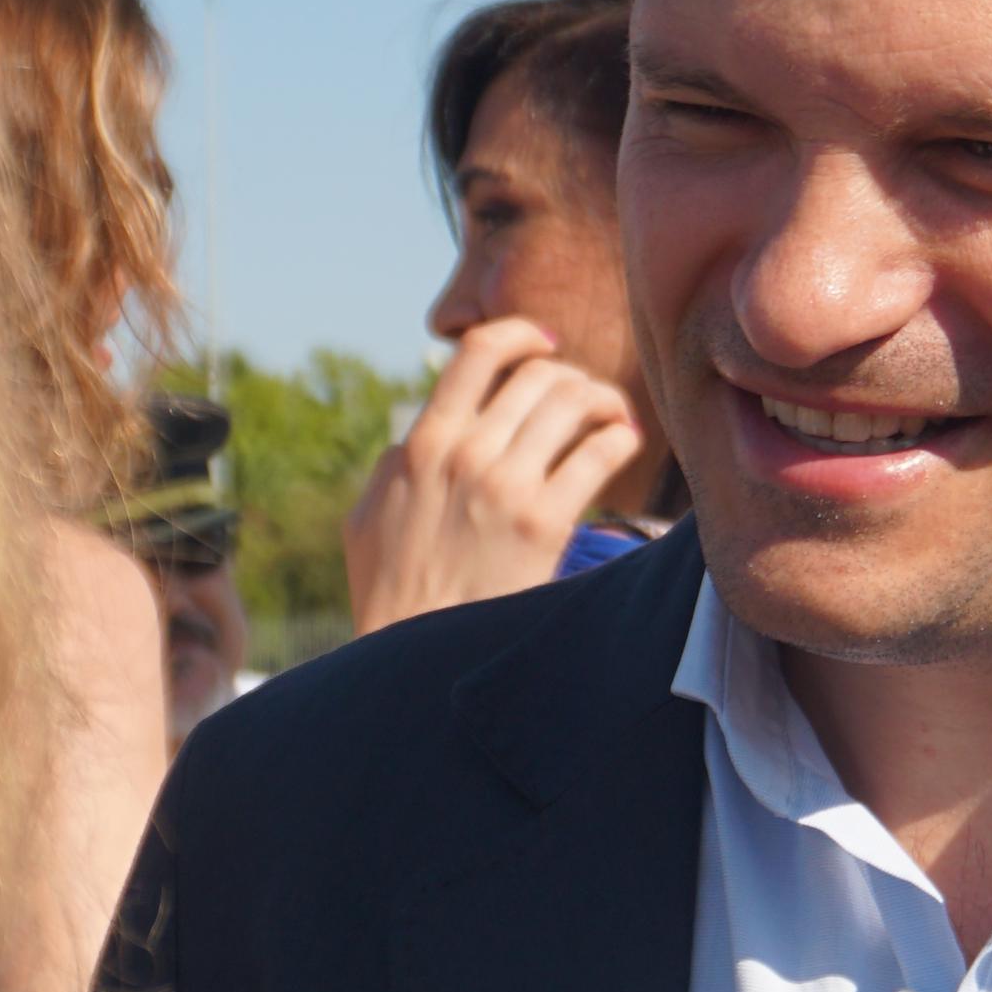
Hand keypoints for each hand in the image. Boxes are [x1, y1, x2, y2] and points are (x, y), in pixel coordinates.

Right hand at [342, 318, 647, 634]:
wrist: (416, 657)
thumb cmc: (390, 593)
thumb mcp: (369, 516)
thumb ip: (395, 466)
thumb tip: (416, 436)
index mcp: (422, 444)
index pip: (476, 353)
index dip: (518, 334)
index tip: (542, 342)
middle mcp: (466, 454)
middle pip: (538, 374)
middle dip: (568, 375)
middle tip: (582, 397)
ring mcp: (506, 486)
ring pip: (573, 400)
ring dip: (601, 398)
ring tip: (609, 415)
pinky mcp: (545, 523)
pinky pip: (599, 451)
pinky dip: (619, 435)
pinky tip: (622, 443)